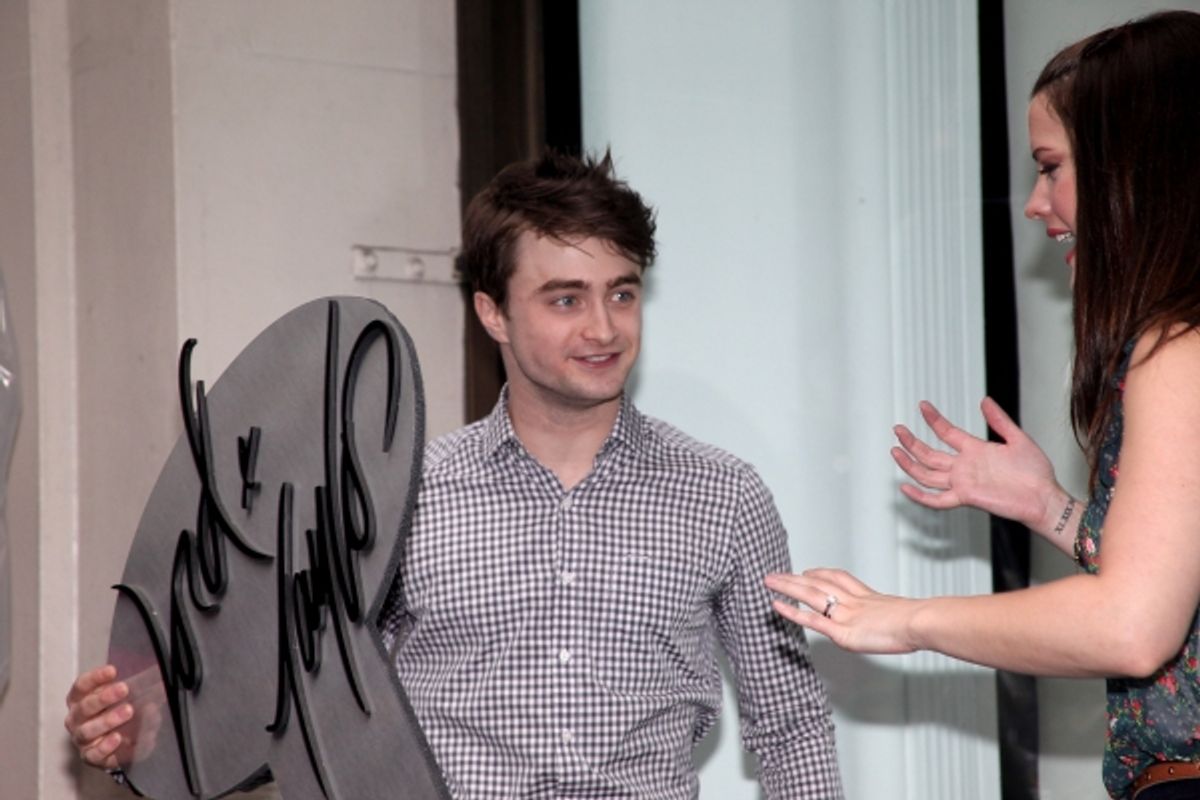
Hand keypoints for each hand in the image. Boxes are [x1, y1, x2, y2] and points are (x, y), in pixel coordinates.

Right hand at [65, 665, 131, 769]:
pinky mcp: (91, 757)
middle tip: (124, 689)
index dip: (95, 677)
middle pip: (84, 707)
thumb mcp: (124, 698)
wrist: (115, 744)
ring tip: (128, 711)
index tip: (113, 670)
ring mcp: (81, 740)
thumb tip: (159, 684)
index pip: (81, 686)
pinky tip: (118, 738)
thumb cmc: (117, 712)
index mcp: (80, 700)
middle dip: (104, 697)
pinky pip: (94, 754)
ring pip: (87, 731)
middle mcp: (76, 719)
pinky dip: (106, 746)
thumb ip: (136, 689)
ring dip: (108, 720)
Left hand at [764, 569, 919, 653]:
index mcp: (868, 596)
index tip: (808, 570)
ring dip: (787, 586)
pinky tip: (777, 605)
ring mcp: (845, 615)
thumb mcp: (906, 613)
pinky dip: (792, 611)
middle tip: (776, 574)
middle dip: (795, 578)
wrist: (918, 622)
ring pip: (810, 595)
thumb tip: (901, 622)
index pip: (839, 579)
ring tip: (769, 581)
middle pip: (818, 582)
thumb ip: (895, 616)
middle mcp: (853, 602)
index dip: (821, 573)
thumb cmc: (919, 622)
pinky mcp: (842, 633)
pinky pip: (811, 619)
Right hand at [892, 397, 1067, 536]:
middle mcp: (965, 467)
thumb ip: (1000, 420)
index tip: (922, 405)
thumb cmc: (1036, 472)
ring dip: (910, 463)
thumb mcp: (1018, 439)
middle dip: (912, 442)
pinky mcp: (966, 497)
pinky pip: (938, 500)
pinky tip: (906, 487)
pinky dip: (920, 496)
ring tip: (895, 450)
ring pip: (928, 474)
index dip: (933, 419)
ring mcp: (963, 483)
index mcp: (975, 450)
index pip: (946, 432)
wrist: (1044, 497)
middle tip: (898, 429)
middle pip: (930, 454)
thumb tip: (985, 401)